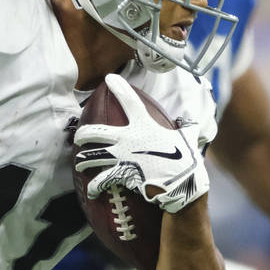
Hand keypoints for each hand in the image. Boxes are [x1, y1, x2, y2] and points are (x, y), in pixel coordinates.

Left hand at [74, 74, 208, 212]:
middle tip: (79, 136)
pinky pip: (102, 180)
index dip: (118, 87)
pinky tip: (92, 190)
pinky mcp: (122, 175)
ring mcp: (122, 157)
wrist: (181, 183)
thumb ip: (186, 127)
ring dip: (83, 160)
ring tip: (79, 164)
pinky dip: (95, 186)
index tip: (109, 78)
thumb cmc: (185, 160)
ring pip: (93, 156)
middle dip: (83, 133)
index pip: (129, 100)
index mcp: (144, 125)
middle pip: (96, 132)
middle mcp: (128, 139)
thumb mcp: (188, 138)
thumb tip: (190, 120)